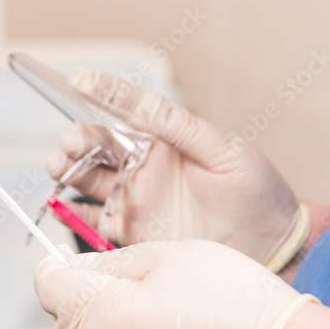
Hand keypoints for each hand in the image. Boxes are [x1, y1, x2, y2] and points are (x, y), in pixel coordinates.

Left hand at [34, 241, 315, 328]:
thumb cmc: (232, 309)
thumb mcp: (167, 257)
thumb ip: (110, 262)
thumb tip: (78, 265)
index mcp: (91, 316)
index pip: (47, 285)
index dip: (61, 264)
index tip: (78, 255)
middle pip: (67, 320)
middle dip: (87, 296)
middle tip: (134, 277)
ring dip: (114, 325)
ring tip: (166, 308)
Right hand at [47, 69, 305, 270]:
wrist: (270, 248)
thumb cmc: (256, 192)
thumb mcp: (225, 151)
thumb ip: (180, 129)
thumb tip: (143, 105)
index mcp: (164, 139)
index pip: (126, 109)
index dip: (101, 93)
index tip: (78, 80)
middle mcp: (143, 166)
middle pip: (97, 145)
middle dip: (77, 138)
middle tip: (72, 141)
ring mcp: (135, 198)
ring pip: (88, 178)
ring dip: (68, 169)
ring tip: (59, 163)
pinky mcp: (131, 231)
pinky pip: (92, 220)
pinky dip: (72, 213)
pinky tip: (61, 205)